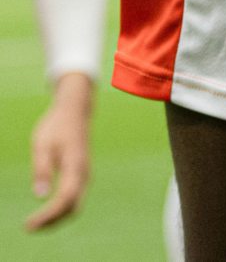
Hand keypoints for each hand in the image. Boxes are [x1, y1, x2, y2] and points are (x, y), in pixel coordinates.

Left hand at [26, 72, 91, 229]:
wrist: (75, 110)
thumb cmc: (56, 126)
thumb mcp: (42, 144)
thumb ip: (42, 169)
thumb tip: (40, 196)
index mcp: (75, 164)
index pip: (65, 198)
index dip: (48, 215)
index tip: (28, 224)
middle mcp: (84, 172)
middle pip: (73, 207)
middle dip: (52, 222)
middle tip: (29, 227)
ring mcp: (86, 174)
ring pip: (75, 205)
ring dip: (56, 218)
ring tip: (35, 223)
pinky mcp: (82, 175)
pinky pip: (74, 199)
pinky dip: (61, 210)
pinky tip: (45, 212)